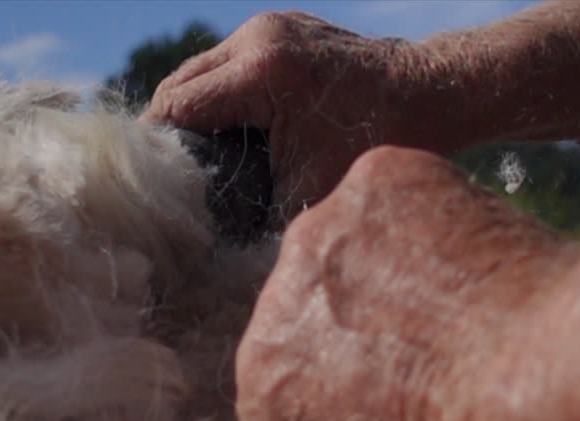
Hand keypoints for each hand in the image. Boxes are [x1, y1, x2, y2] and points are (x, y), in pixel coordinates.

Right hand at [142, 12, 422, 213]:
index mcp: (260, 71)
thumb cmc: (378, 144)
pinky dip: (222, 92)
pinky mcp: (282, 25)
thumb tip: (207, 237)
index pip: (176, 106)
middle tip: (164, 175)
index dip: (156, 147)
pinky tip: (226, 128)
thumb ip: (252, 208)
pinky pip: (231, 60)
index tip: (148, 183)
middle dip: (168, 128)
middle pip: (180, 82)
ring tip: (192, 155)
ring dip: (192, 108)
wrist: (431, 93)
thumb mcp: (309, 189)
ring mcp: (270, 25)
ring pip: (201, 69)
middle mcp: (258, 37)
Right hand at [235, 146, 579, 420]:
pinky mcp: (373, 178)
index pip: (290, 372)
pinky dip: (442, 211)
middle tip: (440, 333)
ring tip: (468, 297)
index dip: (352, 372)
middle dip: (365, 309)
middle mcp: (269, 307)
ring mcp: (318, 234)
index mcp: (261, 395)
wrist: (544, 390)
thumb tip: (364, 392)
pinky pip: (404, 189)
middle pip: (315, 297)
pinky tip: (483, 255)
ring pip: (357, 237)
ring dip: (400, 257)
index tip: (400, 379)